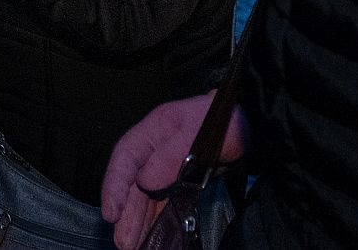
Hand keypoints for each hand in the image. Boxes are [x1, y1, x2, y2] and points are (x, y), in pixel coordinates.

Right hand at [101, 92, 247, 249]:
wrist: (245, 125)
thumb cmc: (222, 120)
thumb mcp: (197, 132)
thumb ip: (171, 155)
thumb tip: (147, 182)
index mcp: (152, 132)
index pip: (125, 158)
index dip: (114, 186)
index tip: (111, 212)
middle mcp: (153, 152)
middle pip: (133, 185)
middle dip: (127, 214)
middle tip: (124, 242)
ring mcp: (165, 169)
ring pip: (146, 198)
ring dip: (138, 222)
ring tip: (131, 246)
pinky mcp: (180, 183)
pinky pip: (164, 204)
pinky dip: (157, 221)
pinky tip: (152, 237)